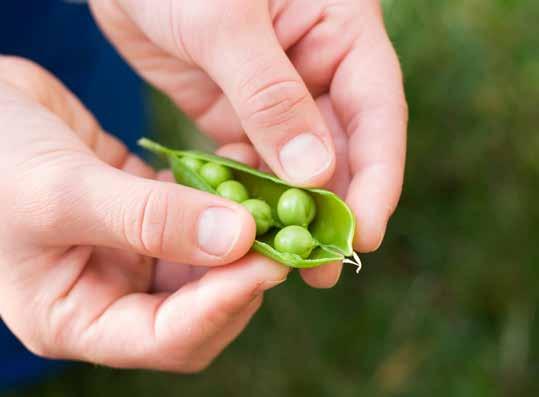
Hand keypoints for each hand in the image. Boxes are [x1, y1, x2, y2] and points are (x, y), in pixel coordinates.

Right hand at [0, 57, 288, 371]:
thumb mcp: (63, 193)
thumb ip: (149, 220)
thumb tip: (236, 239)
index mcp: (79, 318)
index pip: (166, 339)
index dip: (221, 309)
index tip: (266, 266)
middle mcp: (112, 294)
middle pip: (199, 307)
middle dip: (243, 274)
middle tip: (285, 236)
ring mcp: (134, 253)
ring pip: (207, 261)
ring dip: (242, 233)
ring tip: (275, 199)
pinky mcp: (150, 214)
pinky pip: (200, 215)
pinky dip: (225, 197)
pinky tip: (244, 167)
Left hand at [90, 0, 406, 286]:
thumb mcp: (226, 22)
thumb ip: (270, 96)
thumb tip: (315, 174)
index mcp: (340, 30)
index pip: (375, 112)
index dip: (376, 176)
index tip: (363, 234)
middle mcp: (316, 67)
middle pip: (341, 148)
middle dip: (334, 209)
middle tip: (325, 270)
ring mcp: (274, 95)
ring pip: (296, 164)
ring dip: (293, 212)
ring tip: (286, 262)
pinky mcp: (234, 111)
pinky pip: (251, 161)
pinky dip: (250, 194)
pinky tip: (244, 224)